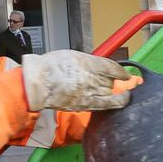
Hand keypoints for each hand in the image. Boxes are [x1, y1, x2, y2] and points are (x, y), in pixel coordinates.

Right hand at [22, 51, 136, 110]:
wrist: (37, 84)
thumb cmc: (49, 67)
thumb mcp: (71, 56)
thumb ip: (87, 62)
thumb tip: (98, 67)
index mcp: (87, 63)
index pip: (111, 67)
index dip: (121, 71)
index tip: (125, 73)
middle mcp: (90, 78)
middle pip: (110, 80)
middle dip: (114, 81)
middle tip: (117, 82)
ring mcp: (88, 93)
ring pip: (110, 93)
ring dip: (116, 93)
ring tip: (123, 94)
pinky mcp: (84, 105)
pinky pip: (104, 105)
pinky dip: (115, 102)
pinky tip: (120, 101)